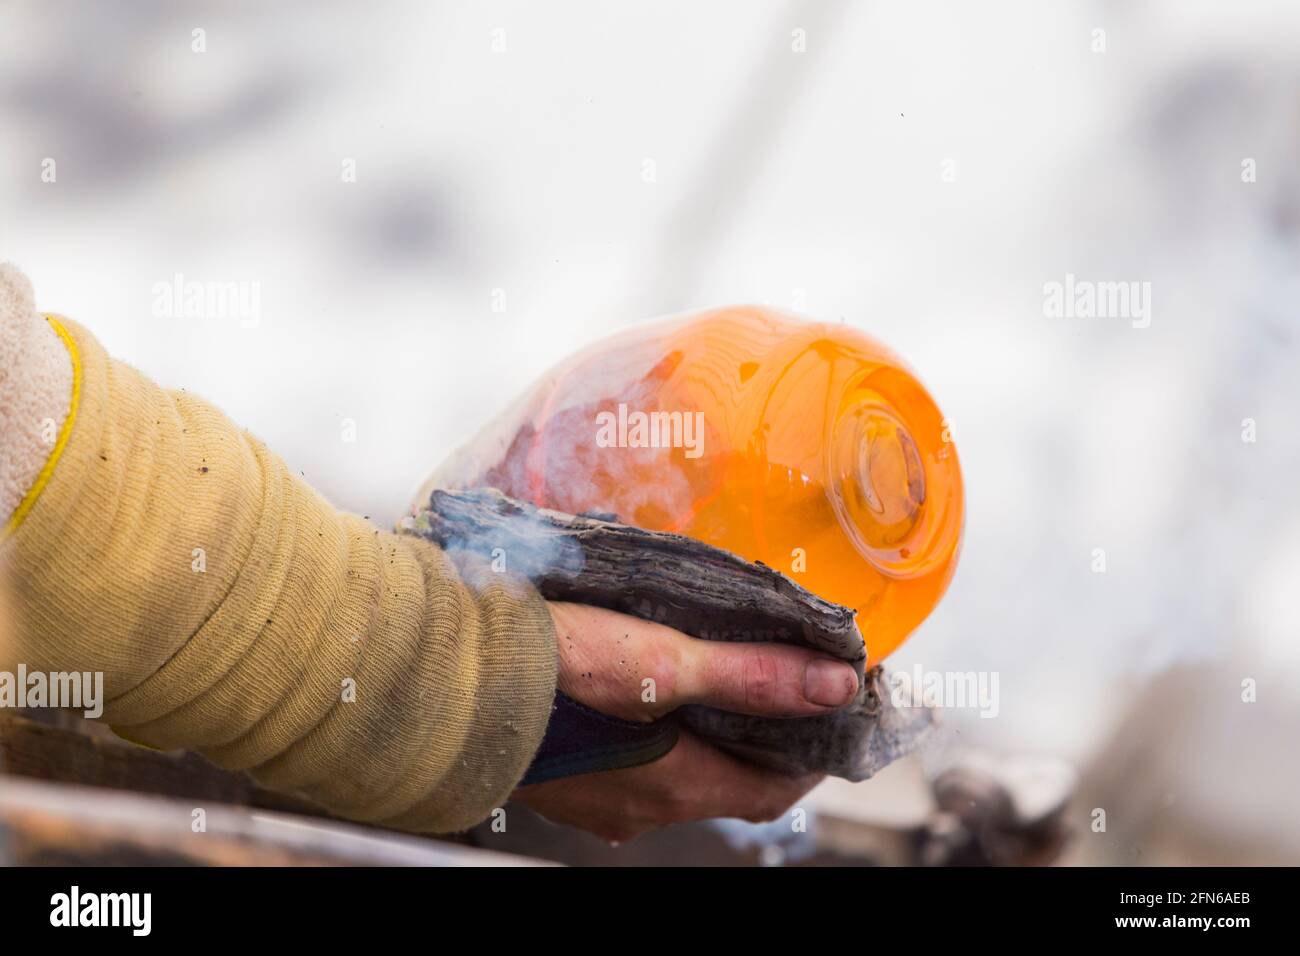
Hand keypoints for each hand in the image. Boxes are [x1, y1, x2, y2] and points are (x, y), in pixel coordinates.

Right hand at [512, 601, 859, 842]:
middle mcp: (639, 808)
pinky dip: (659, 735)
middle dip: (761, 740)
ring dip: (707, 734)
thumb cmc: (550, 669)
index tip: (832, 711)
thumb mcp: (664, 661)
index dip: (811, 756)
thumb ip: (751, 675)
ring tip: (720, 673)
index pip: (773, 793)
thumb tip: (835, 686)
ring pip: (676, 774)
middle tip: (781, 683)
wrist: (442, 678)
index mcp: (675, 787)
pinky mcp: (562, 778)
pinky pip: (630, 766)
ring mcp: (597, 800)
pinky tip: (646, 688)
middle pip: (725, 783)